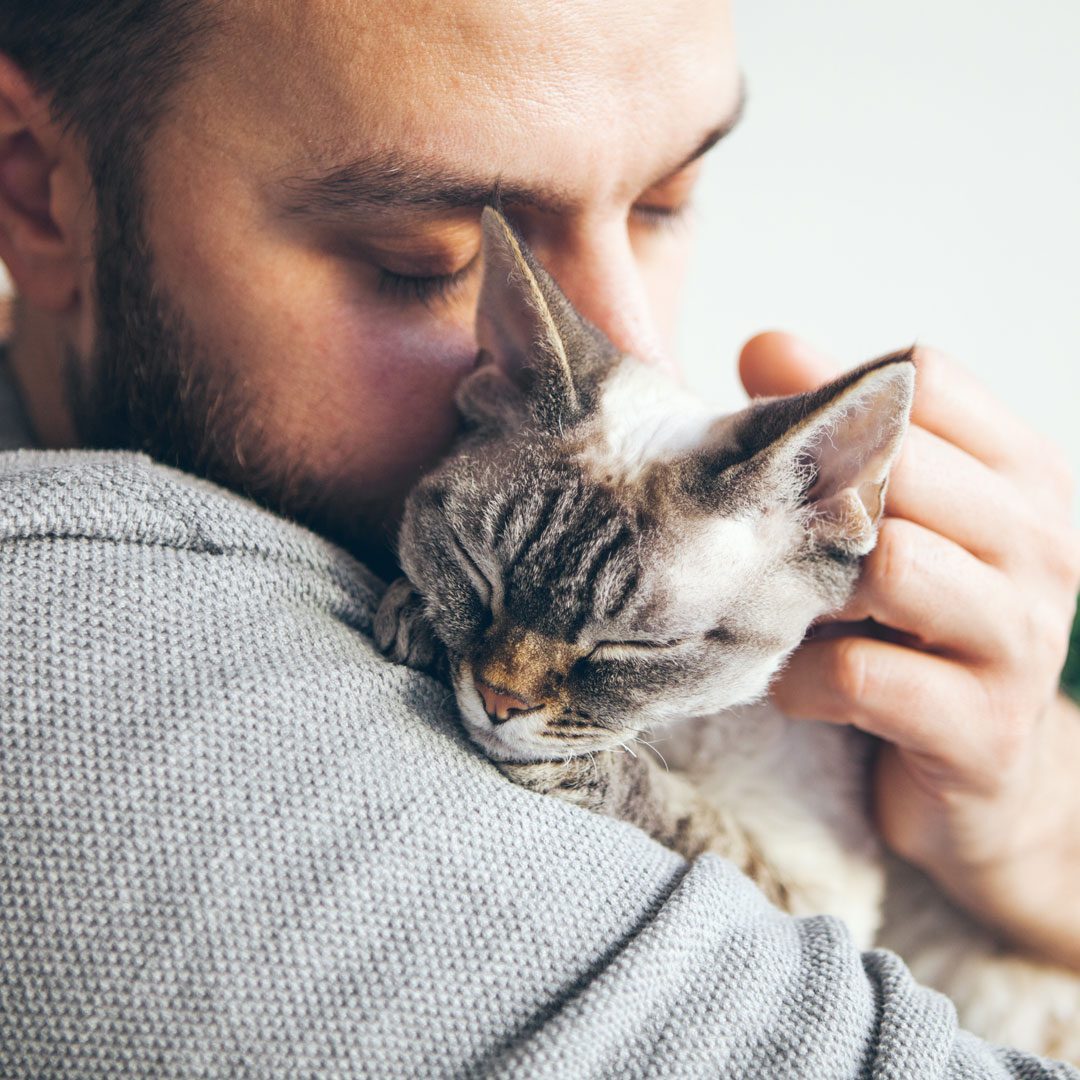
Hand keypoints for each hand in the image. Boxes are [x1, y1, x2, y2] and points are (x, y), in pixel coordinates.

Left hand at [740, 331, 1079, 967]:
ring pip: (890, 565)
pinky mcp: (984, 731)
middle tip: (771, 540)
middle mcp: (1043, 544)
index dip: (837, 399)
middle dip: (817, 501)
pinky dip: (802, 679)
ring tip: (792, 614)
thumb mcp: (892, 517)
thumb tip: (764, 345)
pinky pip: (860, 675)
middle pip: (901, 466)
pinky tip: (798, 684)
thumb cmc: (917, 628)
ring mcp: (1022, 639)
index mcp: (1023, 475)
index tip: (788, 449)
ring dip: (810, 592)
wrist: (988, 780)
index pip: (927, 379)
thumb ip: (839, 431)